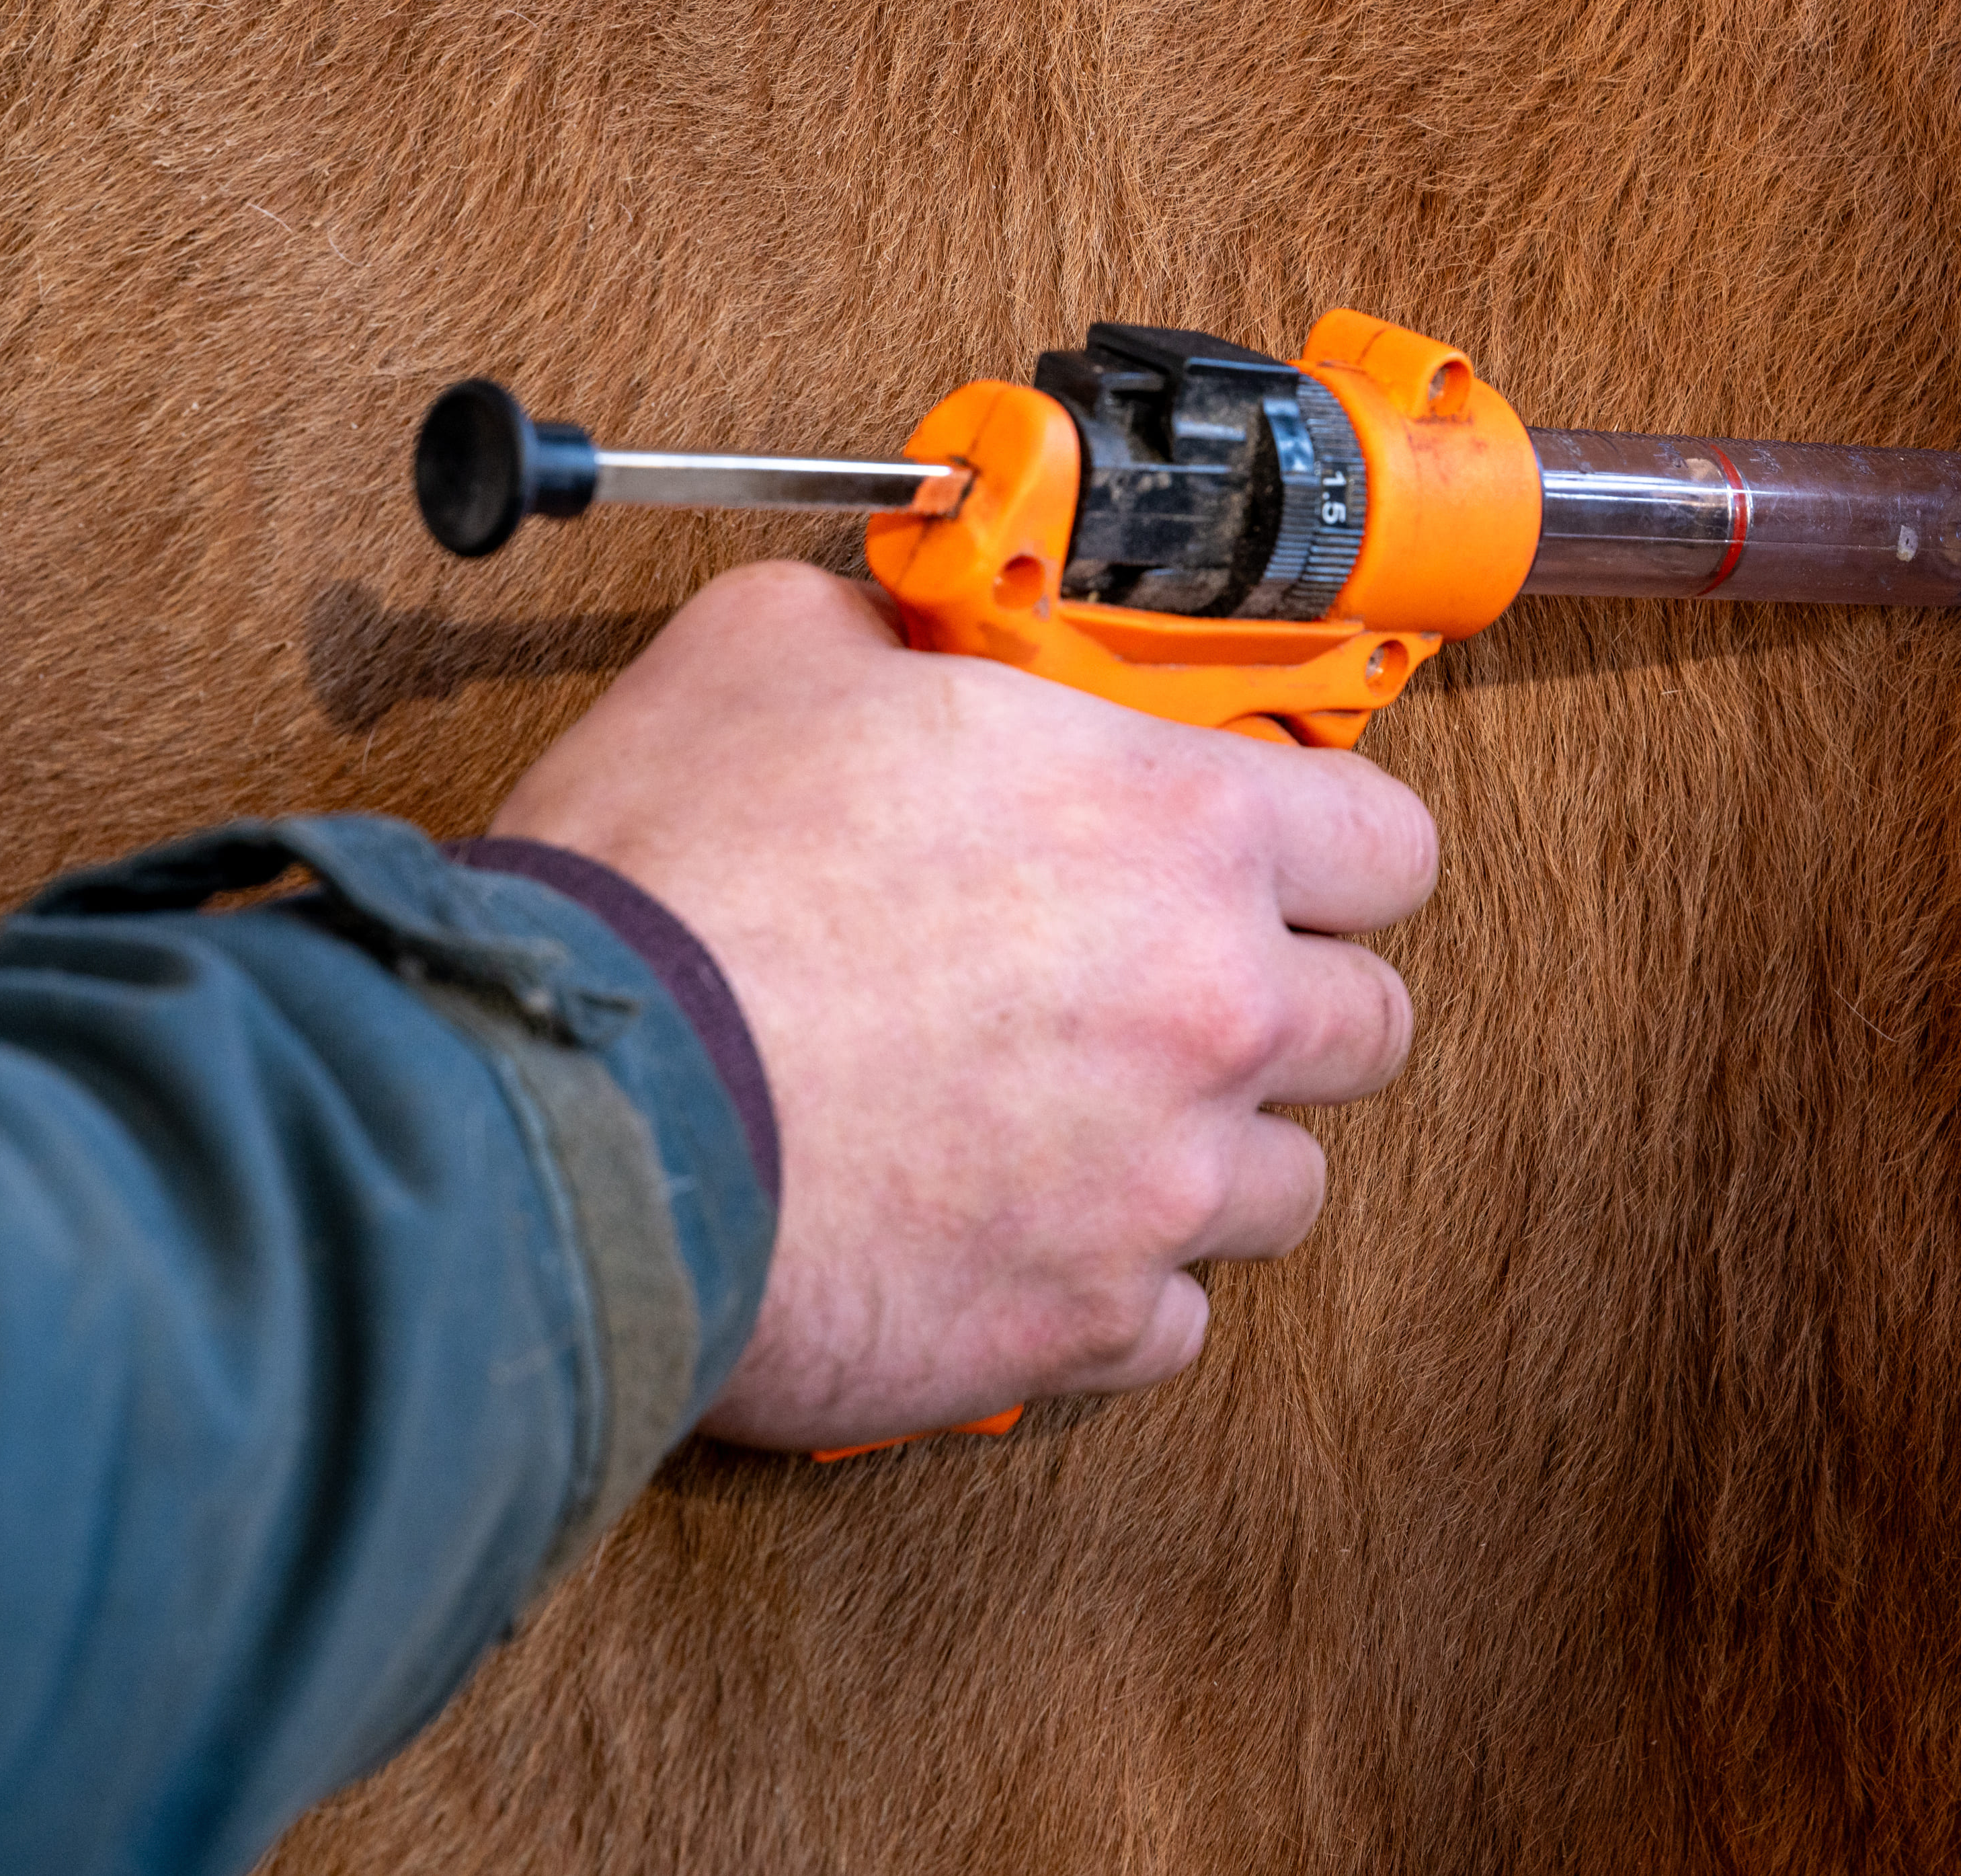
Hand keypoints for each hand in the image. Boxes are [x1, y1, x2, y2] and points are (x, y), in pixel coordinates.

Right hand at [485, 560, 1439, 1449]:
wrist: (571, 1110)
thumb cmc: (668, 889)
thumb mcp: (771, 651)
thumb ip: (892, 635)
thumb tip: (894, 641)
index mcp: (1177, 827)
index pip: (1389, 843)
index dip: (1336, 852)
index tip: (1286, 869)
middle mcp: (1207, 1009)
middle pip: (1368, 1023)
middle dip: (1292, 1006)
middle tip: (1186, 994)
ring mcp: (1158, 1183)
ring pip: (1287, 1185)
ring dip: (1213, 1154)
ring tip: (1097, 1126)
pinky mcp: (1076, 1325)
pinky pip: (1168, 1323)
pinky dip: (1114, 1289)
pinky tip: (1027, 1235)